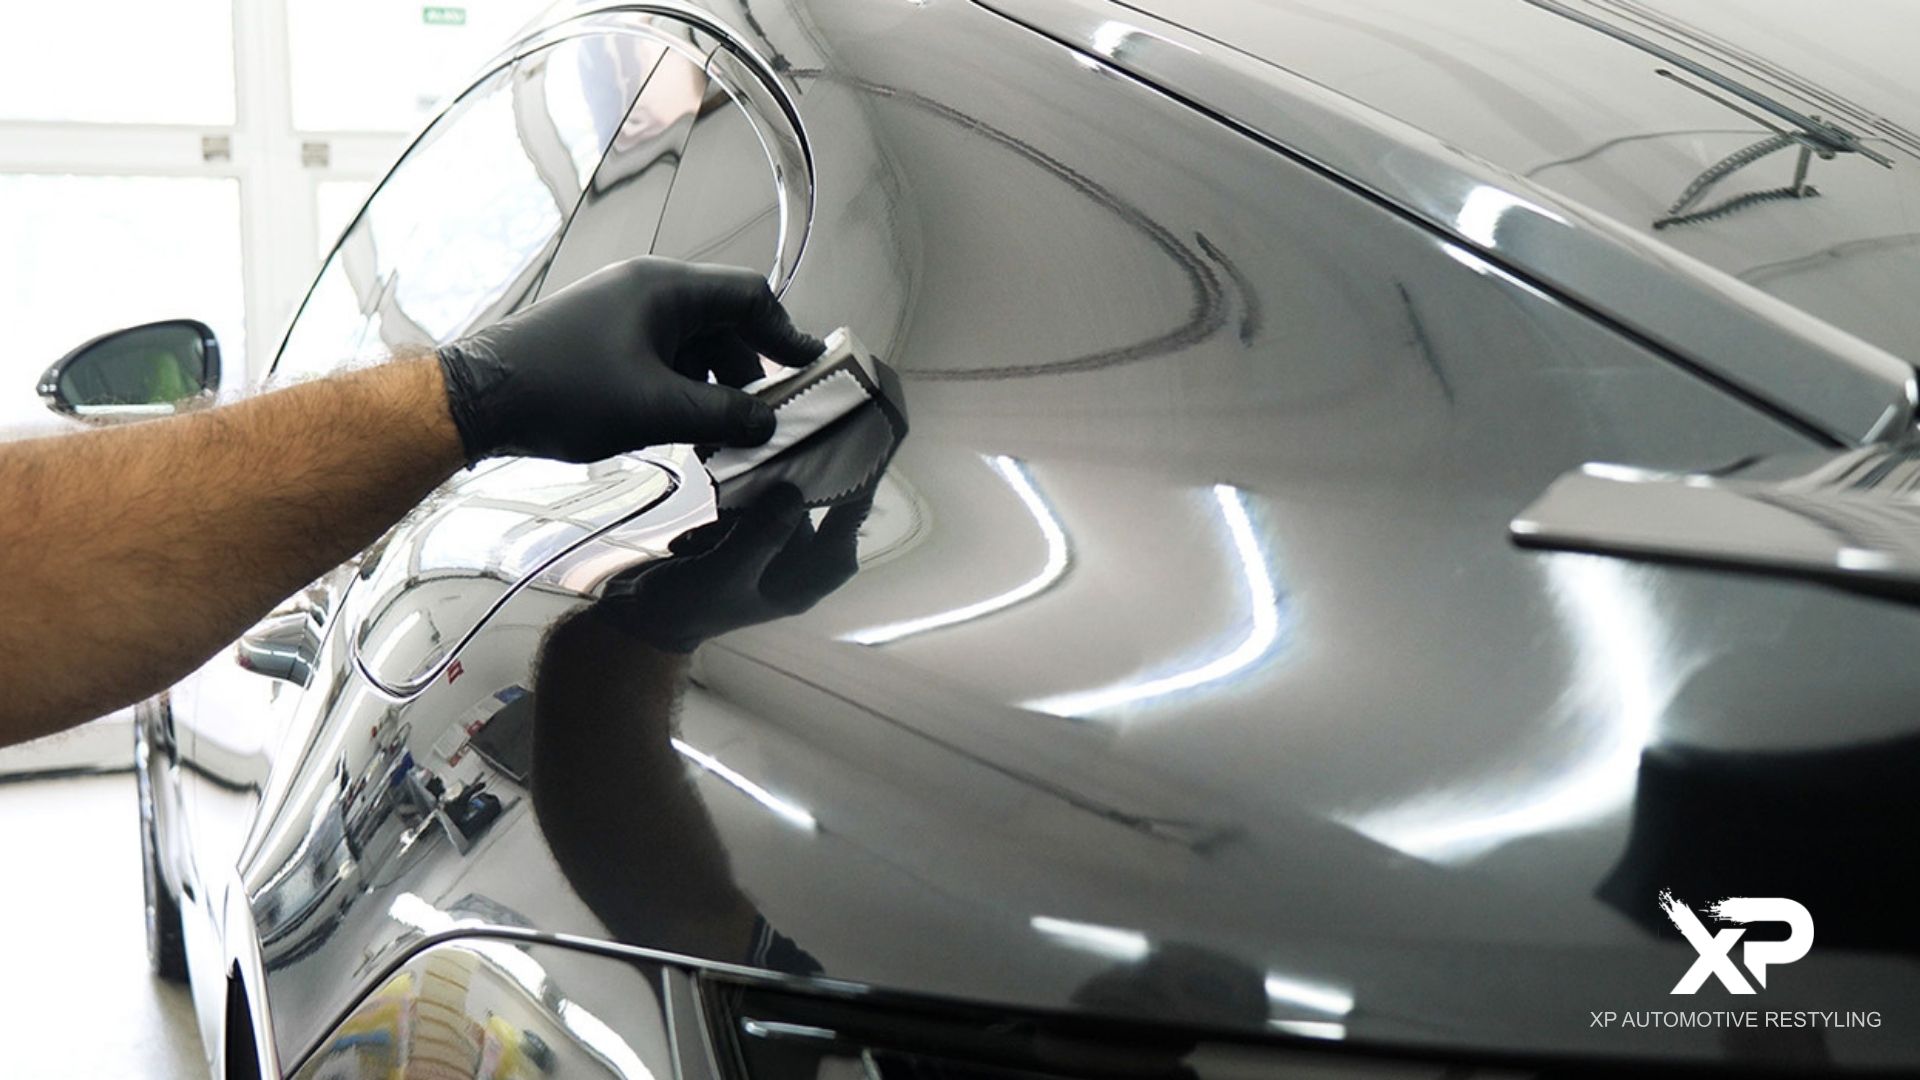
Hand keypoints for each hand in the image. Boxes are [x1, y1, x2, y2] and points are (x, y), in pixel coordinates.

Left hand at [436, 257, 823, 462]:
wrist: (480, 398)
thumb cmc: (564, 393)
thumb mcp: (657, 411)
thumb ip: (723, 417)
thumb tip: (766, 423)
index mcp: (665, 289)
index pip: (749, 297)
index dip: (786, 334)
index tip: (809, 368)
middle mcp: (646, 289)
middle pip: (722, 322)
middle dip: (746, 374)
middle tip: (759, 420)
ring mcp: (620, 311)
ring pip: (691, 344)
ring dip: (711, 388)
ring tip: (713, 436)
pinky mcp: (600, 337)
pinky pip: (660, 356)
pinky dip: (679, 388)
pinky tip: (677, 429)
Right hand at [595, 484, 869, 651]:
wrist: (637, 619)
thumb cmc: (686, 606)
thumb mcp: (726, 572)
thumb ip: (762, 535)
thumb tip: (794, 494)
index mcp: (796, 588)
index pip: (840, 548)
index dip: (855, 511)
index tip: (860, 468)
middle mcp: (784, 572)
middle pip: (809, 522)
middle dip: (798, 490)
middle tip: (793, 449)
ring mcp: (757, 557)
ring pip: (773, 513)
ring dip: (755, 496)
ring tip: (736, 481)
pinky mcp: (731, 544)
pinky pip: (743, 514)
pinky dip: (730, 504)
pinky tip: (710, 500)